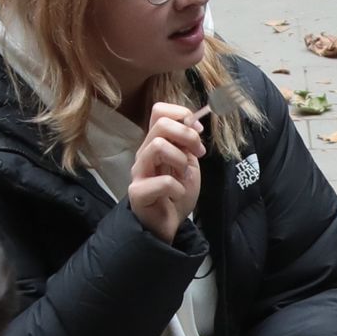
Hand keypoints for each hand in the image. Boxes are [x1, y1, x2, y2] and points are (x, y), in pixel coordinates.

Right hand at [126, 97, 202, 241]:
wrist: (168, 225)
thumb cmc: (177, 194)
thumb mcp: (189, 163)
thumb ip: (189, 143)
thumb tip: (193, 123)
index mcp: (156, 142)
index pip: (160, 111)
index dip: (182, 114)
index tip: (198, 131)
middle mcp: (144, 153)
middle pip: (161, 124)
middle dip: (187, 136)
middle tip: (197, 154)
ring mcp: (139, 172)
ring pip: (159, 146)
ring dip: (180, 160)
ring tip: (183, 176)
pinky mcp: (138, 192)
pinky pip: (164, 182)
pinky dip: (178, 188)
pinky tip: (177, 195)